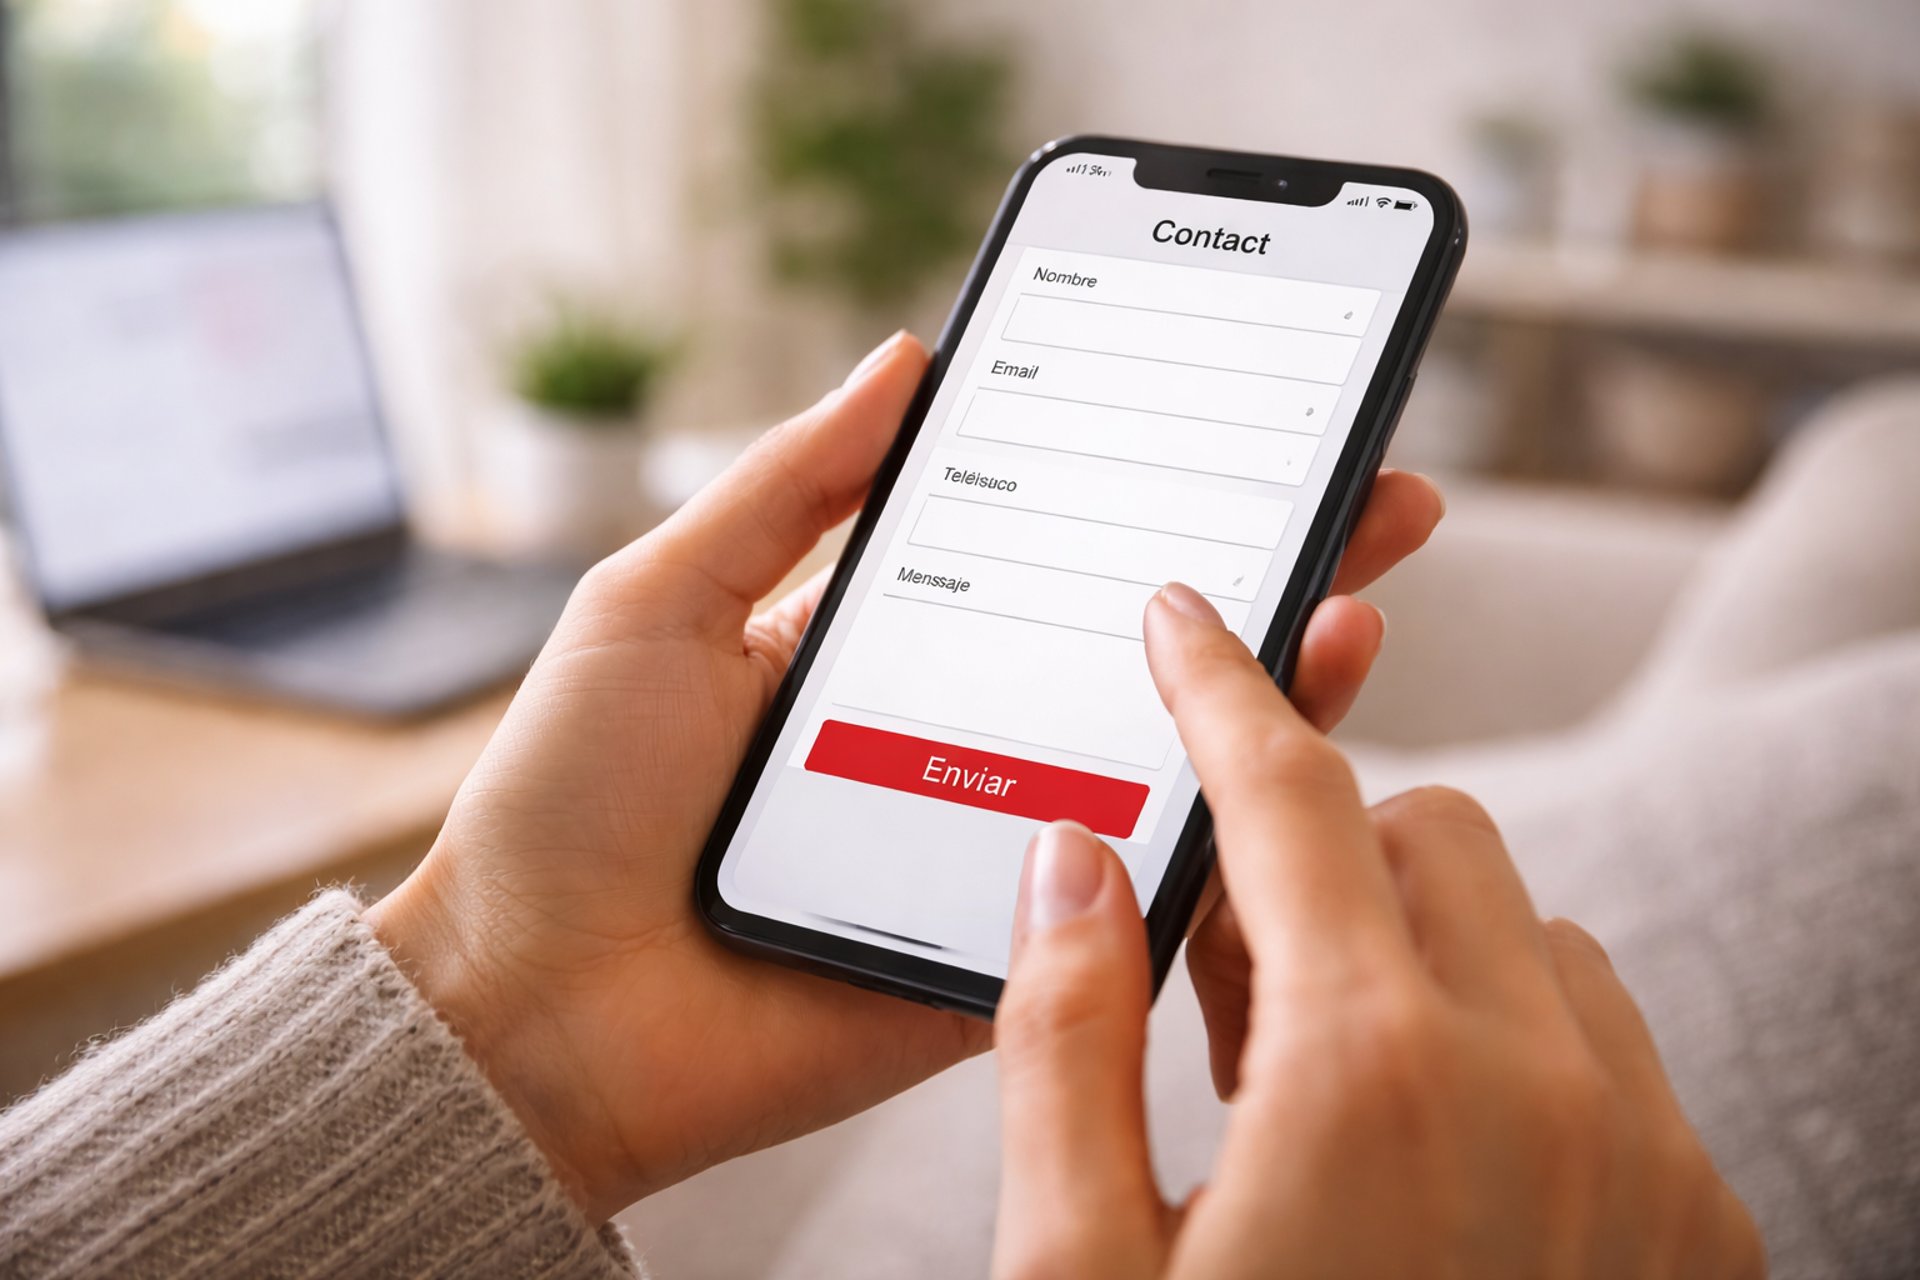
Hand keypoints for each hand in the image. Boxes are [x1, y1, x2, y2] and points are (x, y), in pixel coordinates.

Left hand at [367, 332, 1441, 1220]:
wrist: (531, 1012)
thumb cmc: (569, 803)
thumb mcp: (661, 599)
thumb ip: (788, 486)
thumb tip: (903, 358)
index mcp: (884, 652)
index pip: (1049, 556)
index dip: (1146, 492)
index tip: (1248, 422)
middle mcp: (958, 741)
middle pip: (1135, 649)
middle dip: (1258, 568)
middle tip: (1371, 494)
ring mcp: (992, 847)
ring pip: (1162, 763)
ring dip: (1273, 683)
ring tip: (1353, 595)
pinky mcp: (1008, 952)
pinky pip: (1136, 892)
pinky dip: (1225, 827)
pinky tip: (1288, 740)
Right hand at [991, 587, 1764, 1277]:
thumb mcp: (1076, 1272)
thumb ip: (1061, 1036)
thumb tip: (1072, 859)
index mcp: (1369, 1074)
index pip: (1291, 797)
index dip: (1220, 689)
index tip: (1188, 622)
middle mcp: (1543, 1087)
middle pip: (1429, 832)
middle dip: (1317, 847)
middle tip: (1219, 958)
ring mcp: (1645, 1161)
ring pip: (1533, 930)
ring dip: (1418, 946)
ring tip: (1314, 1076)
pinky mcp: (1699, 1231)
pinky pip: (1607, 1043)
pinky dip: (1513, 1041)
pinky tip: (1425, 1157)